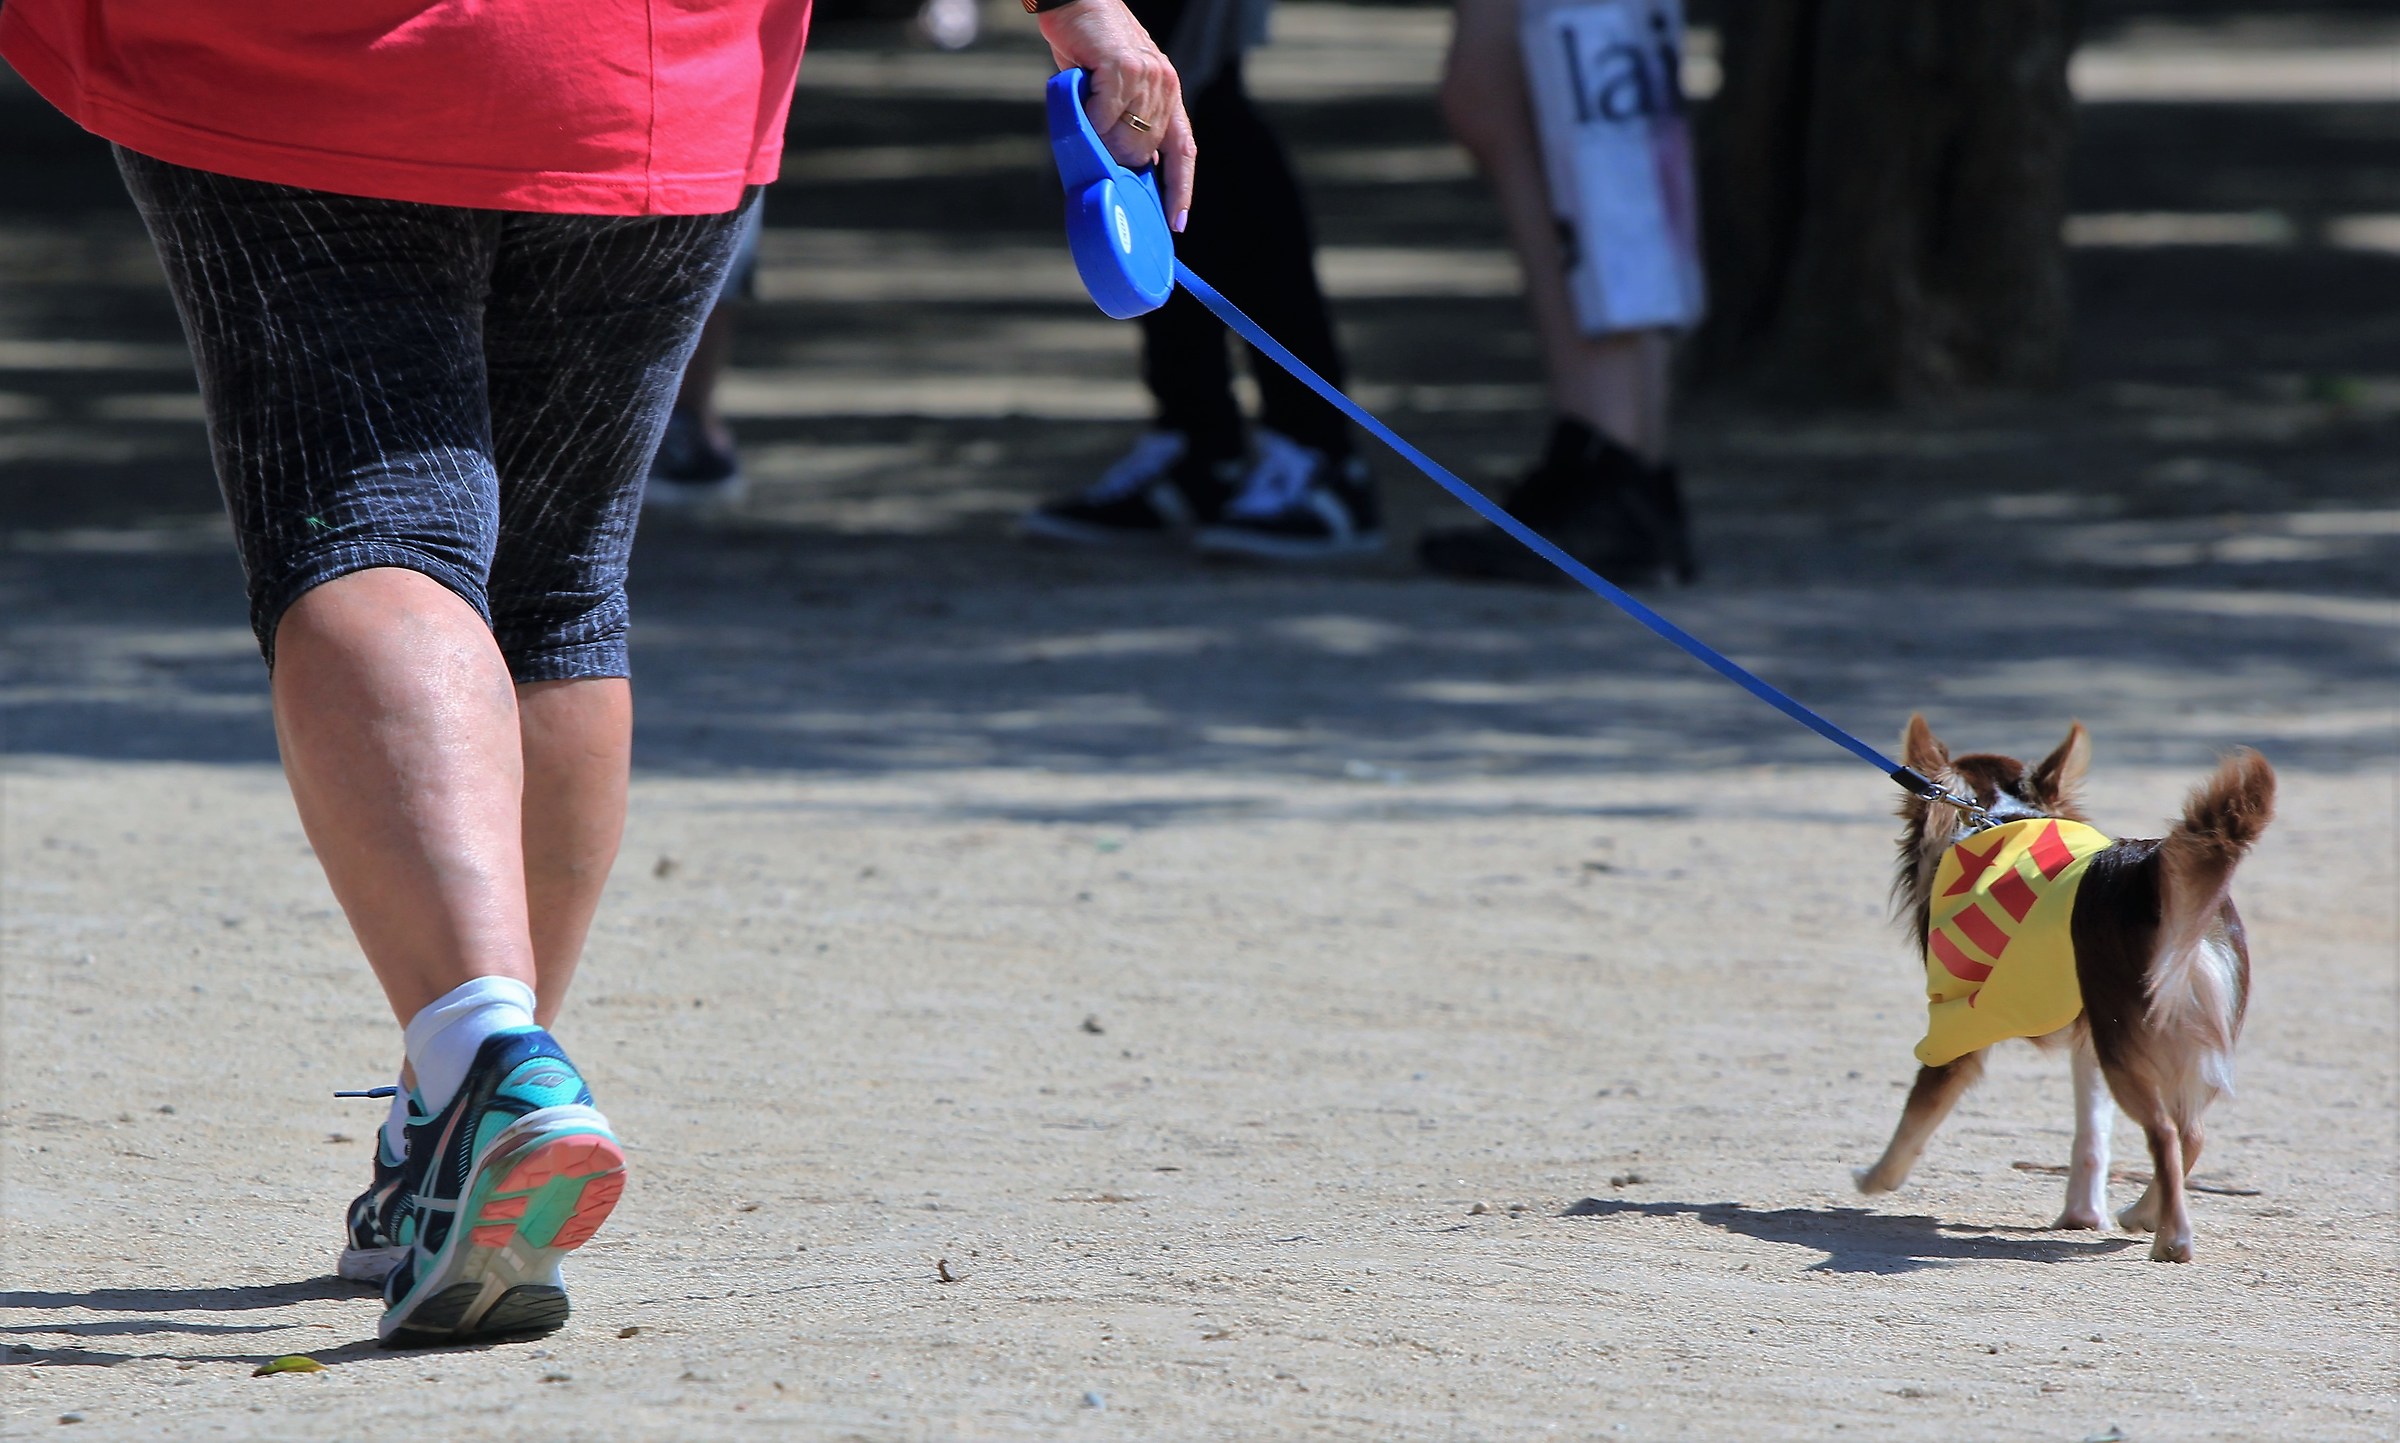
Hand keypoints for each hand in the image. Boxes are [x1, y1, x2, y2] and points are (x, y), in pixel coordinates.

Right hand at [1038, 0, 1195, 230]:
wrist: (1076, 0)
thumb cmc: (1089, 44)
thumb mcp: (1117, 85)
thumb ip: (1127, 119)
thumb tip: (1131, 162)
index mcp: (1168, 92)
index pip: (1184, 149)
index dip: (1180, 188)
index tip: (1176, 222)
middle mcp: (1165, 85)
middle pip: (1144, 152)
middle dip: (1116, 156)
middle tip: (1094, 135)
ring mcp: (1147, 76)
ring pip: (1123, 140)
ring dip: (1098, 135)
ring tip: (1085, 110)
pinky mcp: (1123, 68)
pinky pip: (1102, 118)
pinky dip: (1086, 116)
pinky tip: (1080, 95)